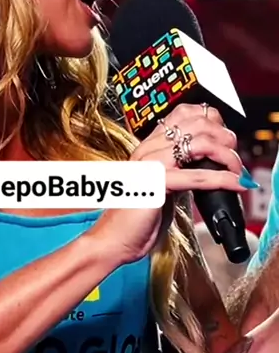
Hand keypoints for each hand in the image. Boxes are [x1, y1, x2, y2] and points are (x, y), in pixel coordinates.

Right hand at [88, 104, 244, 269]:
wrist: (113, 239)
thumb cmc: (137, 218)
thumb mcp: (163, 185)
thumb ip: (181, 170)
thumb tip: (211, 164)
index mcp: (148, 145)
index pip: (183, 113)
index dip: (211, 121)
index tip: (225, 139)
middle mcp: (148, 148)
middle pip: (196, 122)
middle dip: (224, 136)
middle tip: (235, 156)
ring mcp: (150, 164)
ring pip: (200, 143)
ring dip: (227, 156)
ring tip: (238, 171)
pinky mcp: (156, 184)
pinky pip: (196, 176)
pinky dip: (223, 179)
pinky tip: (235, 184)